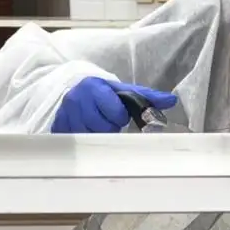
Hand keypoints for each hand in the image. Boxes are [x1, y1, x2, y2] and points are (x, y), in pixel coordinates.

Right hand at [51, 77, 177, 132]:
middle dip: (110, 126)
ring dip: (98, 134)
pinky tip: (87, 130)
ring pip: (90, 137)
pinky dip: (85, 139)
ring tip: (98, 124)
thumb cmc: (103, 92)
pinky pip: (77, 142)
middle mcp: (76, 100)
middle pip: (103, 128)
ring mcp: (65, 114)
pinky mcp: (58, 126)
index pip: (116, 113)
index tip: (118, 113)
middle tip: (108, 119)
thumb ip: (147, 96)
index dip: (120, 116)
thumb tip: (172, 101)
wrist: (74, 88)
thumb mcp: (123, 90)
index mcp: (94, 87)